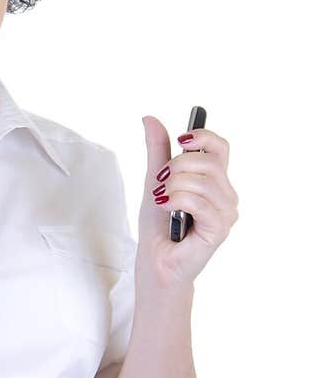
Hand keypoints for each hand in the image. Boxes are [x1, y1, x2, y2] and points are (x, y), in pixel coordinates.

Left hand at [135, 116, 238, 291]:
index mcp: (216, 180)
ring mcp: (227, 213)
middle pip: (208, 161)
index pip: (220, 147)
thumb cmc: (158, 225)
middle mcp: (227, 195)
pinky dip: (176, 201)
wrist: (155, 261)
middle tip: (160, 185)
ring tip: (161, 201)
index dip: (202, 136)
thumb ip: (157, 150)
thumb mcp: (155, 179)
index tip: (180, 140)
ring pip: (202, 181)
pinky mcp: (220, 230)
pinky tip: (166, 208)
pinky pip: (199, 202)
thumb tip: (150, 117)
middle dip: (177, 167)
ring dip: (172, 187)